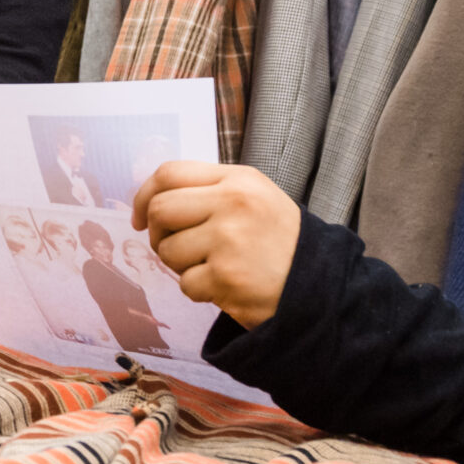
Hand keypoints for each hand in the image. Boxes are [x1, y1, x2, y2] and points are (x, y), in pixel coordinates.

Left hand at [131, 162, 302, 330]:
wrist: (322, 288)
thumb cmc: (282, 244)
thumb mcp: (256, 198)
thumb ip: (211, 191)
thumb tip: (152, 200)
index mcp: (239, 180)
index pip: (169, 173)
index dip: (144, 195)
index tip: (140, 217)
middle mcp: (233, 204)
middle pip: (159, 210)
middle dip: (156, 234)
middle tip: (174, 247)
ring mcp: (228, 240)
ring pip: (166, 250)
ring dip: (180, 265)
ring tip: (211, 267)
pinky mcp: (225, 277)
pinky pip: (184, 283)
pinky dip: (198, 290)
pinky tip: (225, 287)